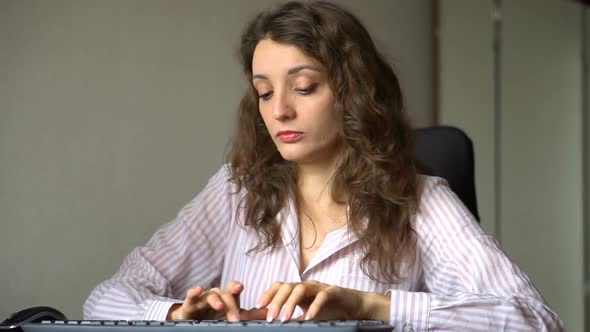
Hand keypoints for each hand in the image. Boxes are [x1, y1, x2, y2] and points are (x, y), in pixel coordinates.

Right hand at [167, 281, 266, 321]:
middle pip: (224, 293)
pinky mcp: (189, 304)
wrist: (193, 321)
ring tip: (220, 306)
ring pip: (210, 294)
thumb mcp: (232, 316)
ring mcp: (202, 299)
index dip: (236, 287)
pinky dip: (194, 292)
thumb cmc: (214, 316)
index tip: (241, 288)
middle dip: (230, 304)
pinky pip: (191, 296)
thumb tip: (268, 312)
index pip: (233, 289)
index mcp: (227, 297)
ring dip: (216, 300)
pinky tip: (198, 289)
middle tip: (235, 317)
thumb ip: (250, 315)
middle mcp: (215, 295)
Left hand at [256, 280, 389, 321]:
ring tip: (285, 318)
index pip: (279, 286)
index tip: (258, 307)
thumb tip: (274, 324)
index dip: (268, 294)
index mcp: (298, 289)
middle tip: (270, 317)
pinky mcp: (333, 291)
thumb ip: (292, 317)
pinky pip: (321, 296)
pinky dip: (314, 307)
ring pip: (301, 288)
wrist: (353, 306)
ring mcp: (319, 287)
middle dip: (276, 301)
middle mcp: (307, 285)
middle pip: (287, 286)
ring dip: (291, 303)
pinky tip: (308, 317)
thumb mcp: (306, 314)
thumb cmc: (329, 310)